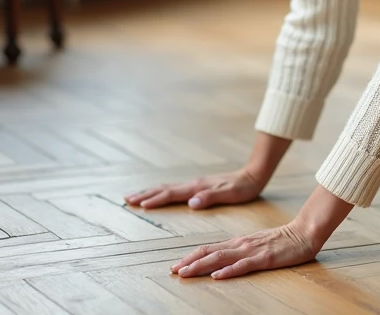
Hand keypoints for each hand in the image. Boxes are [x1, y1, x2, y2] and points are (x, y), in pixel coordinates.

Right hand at [124, 168, 264, 209]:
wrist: (252, 175)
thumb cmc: (243, 188)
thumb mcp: (230, 194)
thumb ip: (210, 197)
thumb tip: (191, 203)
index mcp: (197, 188)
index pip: (171, 194)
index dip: (154, 199)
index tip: (138, 204)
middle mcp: (193, 184)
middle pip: (164, 189)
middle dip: (145, 194)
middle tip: (127, 199)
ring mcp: (195, 184)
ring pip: (168, 188)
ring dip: (151, 192)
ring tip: (136, 196)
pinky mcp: (199, 186)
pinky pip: (175, 189)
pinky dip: (163, 192)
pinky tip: (161, 195)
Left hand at [171, 222, 320, 279]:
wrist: (304, 232)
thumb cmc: (282, 240)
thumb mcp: (256, 244)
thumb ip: (239, 251)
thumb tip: (221, 261)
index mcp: (238, 242)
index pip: (209, 248)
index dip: (191, 256)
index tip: (176, 266)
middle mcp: (241, 244)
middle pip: (209, 252)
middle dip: (189, 261)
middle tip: (173, 271)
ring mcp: (252, 251)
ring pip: (221, 258)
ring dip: (201, 266)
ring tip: (186, 273)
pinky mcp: (264, 259)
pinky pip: (243, 266)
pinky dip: (228, 271)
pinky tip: (217, 276)